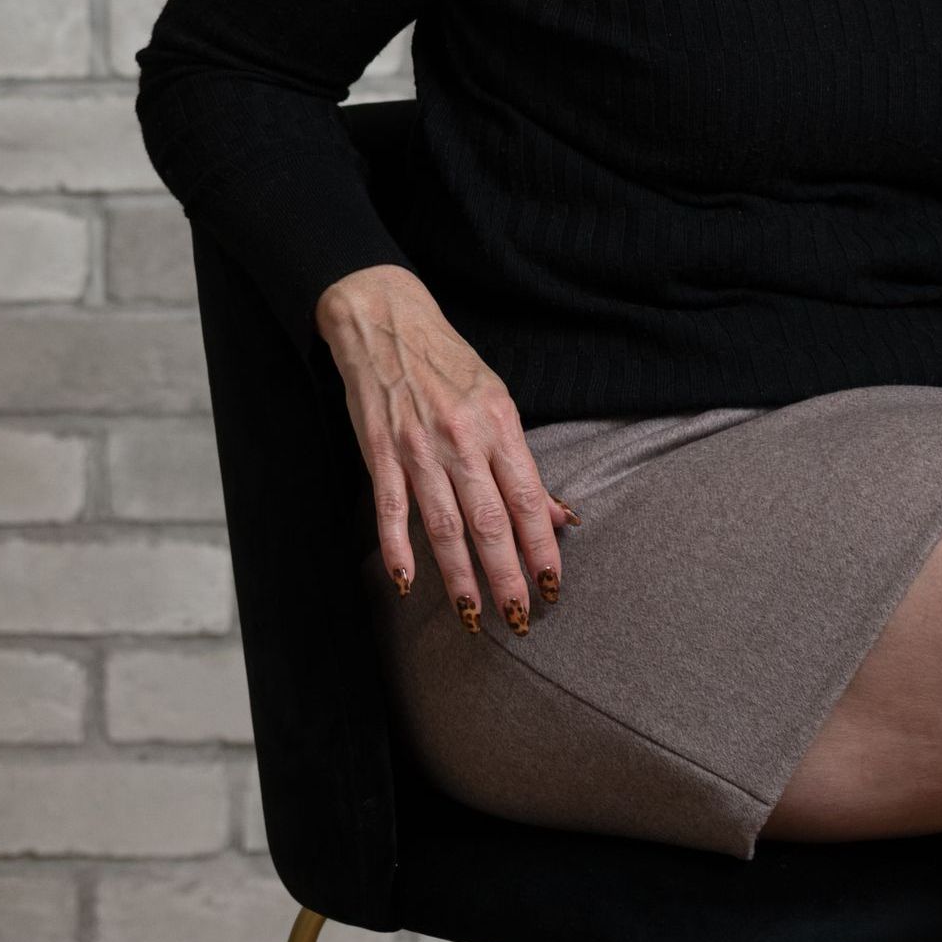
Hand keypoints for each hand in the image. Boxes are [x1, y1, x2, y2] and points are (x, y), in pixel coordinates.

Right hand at [316, 263, 576, 635]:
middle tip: (520, 618)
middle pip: (490, 521)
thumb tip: (560, 515)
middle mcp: (462, 439)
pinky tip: (406, 582)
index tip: (553, 584)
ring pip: (444, 526)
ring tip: (473, 615)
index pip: (528, 498)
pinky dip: (397, 548)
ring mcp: (418, 448)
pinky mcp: (380, 453)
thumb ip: (522, 463)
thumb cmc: (450, 364)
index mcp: (499, 423)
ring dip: (459, 576)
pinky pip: (391, 509)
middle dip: (507, 575)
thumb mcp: (498, 401)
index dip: (542, 545)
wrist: (388, 323)